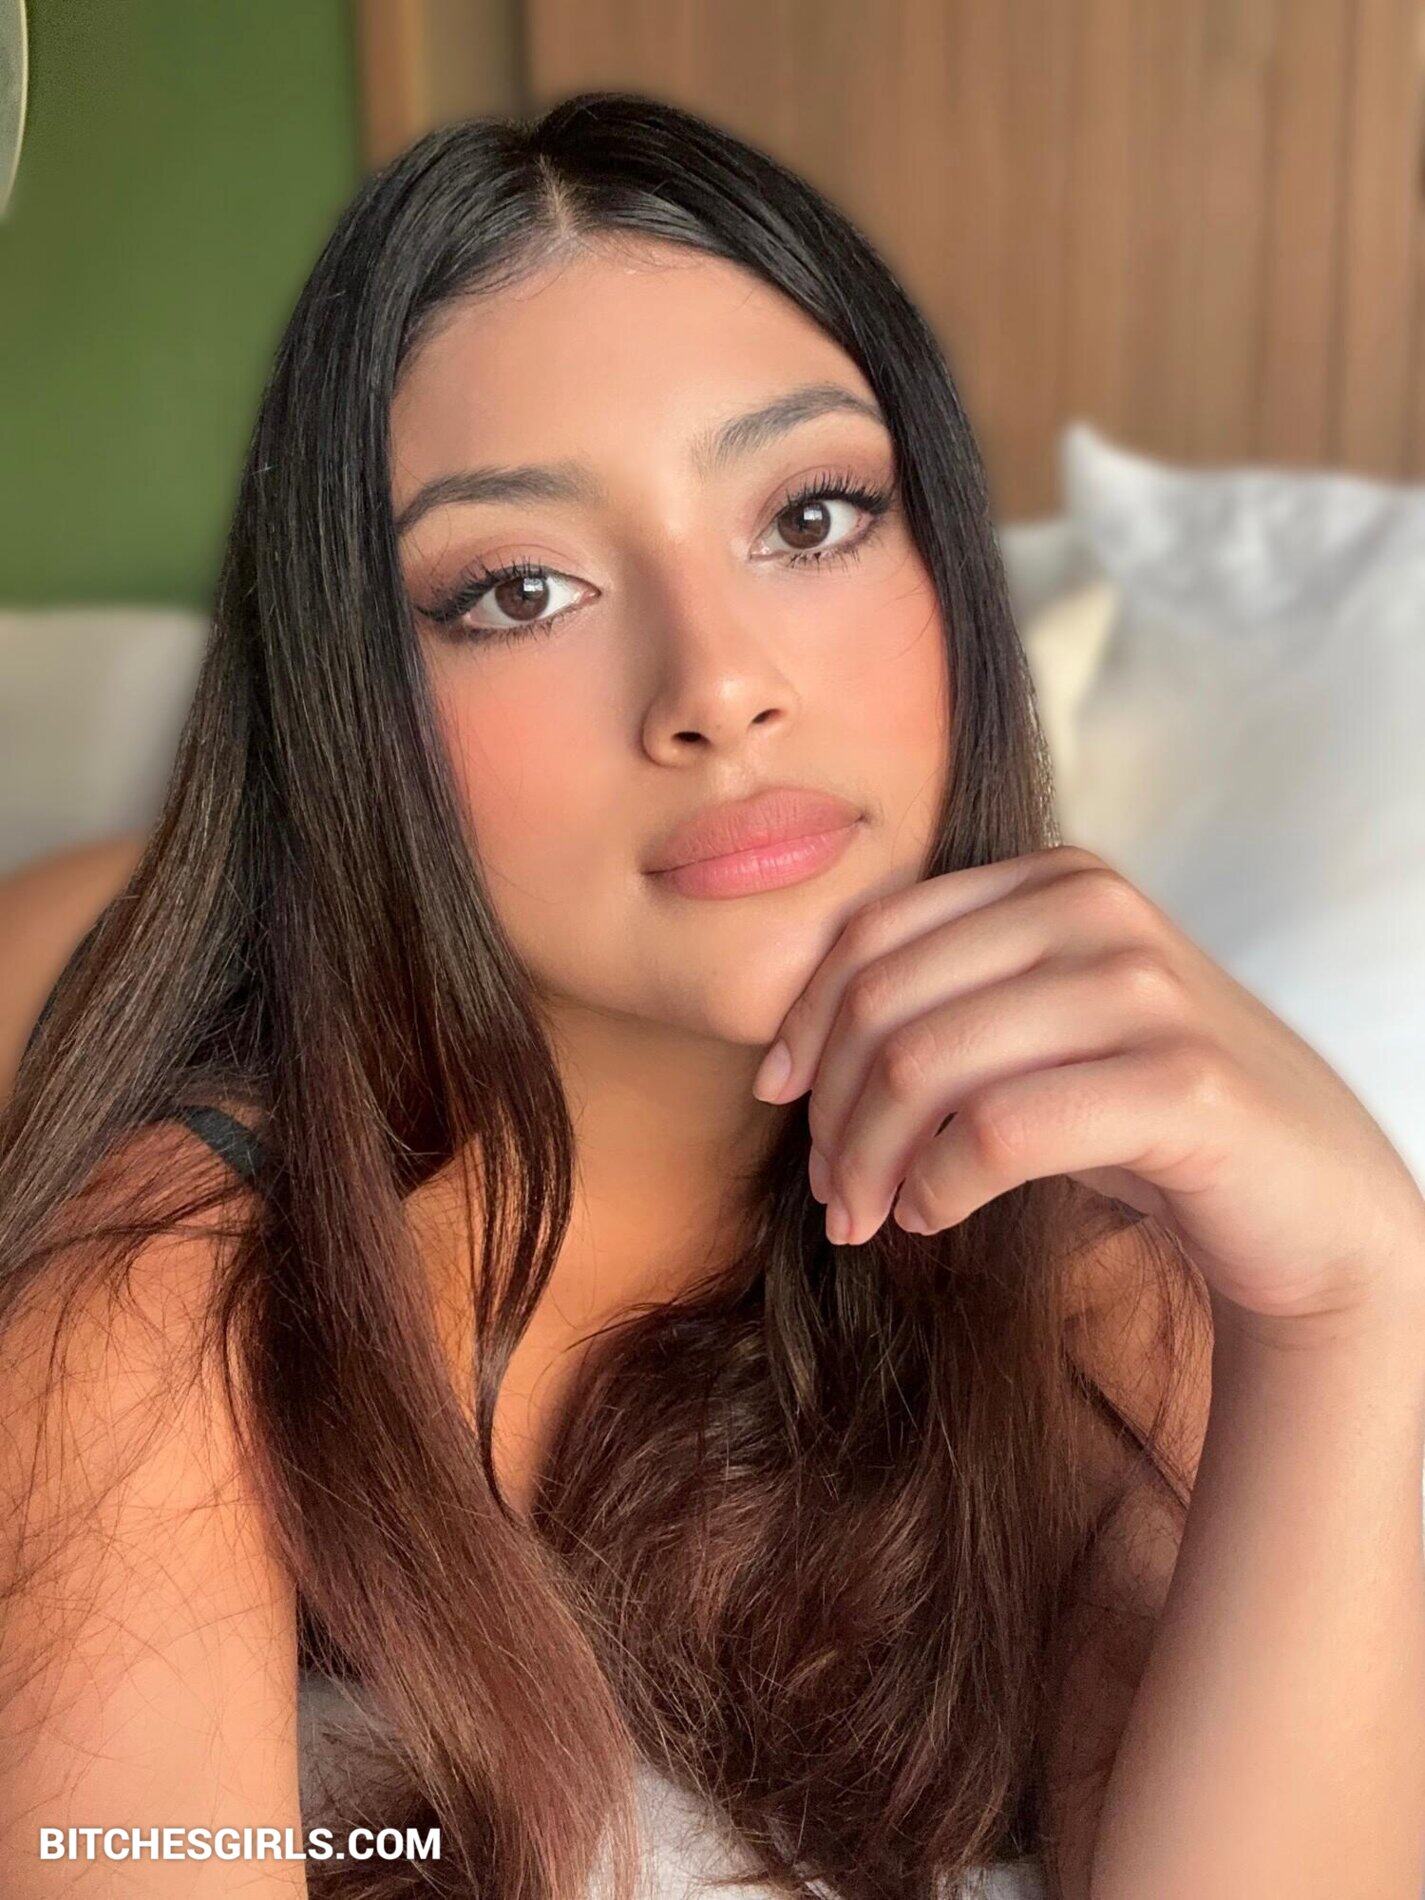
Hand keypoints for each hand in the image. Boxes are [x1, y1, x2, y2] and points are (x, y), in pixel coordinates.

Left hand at [751, 846, 1424, 1336]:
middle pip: (886, 1001)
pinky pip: (996, 1131)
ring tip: (865, 1215)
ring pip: (926, 1065)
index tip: (777, 1098)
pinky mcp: (1178, 1083)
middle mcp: (1097, 910)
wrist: (1308, 1197)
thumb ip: (944, 1003)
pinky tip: (930, 1214)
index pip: (874, 931)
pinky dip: (936, 1185)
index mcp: (1054, 877)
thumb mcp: (1036, 1032)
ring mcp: (1144, 989)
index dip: (805, 1020)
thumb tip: (793, 1054)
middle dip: (830, 1109)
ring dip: (869, 1160)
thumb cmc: (1143, 1116)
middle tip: (827, 1194)